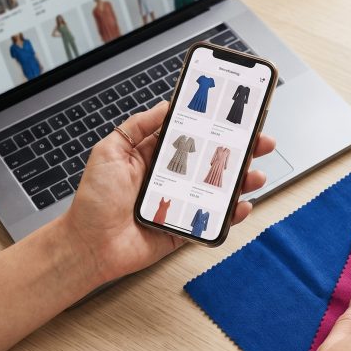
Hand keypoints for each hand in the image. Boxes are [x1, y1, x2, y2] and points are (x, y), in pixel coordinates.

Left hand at [60, 102, 275, 284]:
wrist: (88, 245)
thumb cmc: (93, 200)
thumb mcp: (110, 151)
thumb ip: (138, 126)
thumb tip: (166, 105)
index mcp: (157, 155)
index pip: (194, 135)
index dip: (216, 126)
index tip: (237, 117)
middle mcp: (173, 177)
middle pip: (215, 160)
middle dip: (242, 150)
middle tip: (261, 142)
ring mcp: (183, 202)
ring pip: (221, 189)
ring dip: (243, 180)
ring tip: (255, 174)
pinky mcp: (186, 228)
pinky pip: (215, 220)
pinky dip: (232, 214)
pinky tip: (242, 205)